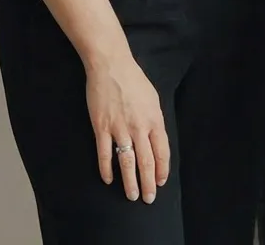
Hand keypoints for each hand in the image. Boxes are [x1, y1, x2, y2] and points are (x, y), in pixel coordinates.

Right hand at [85, 51, 169, 203]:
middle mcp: (139, 126)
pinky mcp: (101, 127)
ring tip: (132, 195)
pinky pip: (105, 154)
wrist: (112, 66)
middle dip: (149, 182)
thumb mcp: (152, 98)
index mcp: (154, 118)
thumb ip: (154, 120)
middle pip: (146, 161)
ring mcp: (120, 128)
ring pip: (127, 161)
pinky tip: (109, 180)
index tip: (161, 182)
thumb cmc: (134, 80)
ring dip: (130, 181)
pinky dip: (106, 169)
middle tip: (148, 198)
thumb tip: (156, 139)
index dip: (162, 169)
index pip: (162, 151)